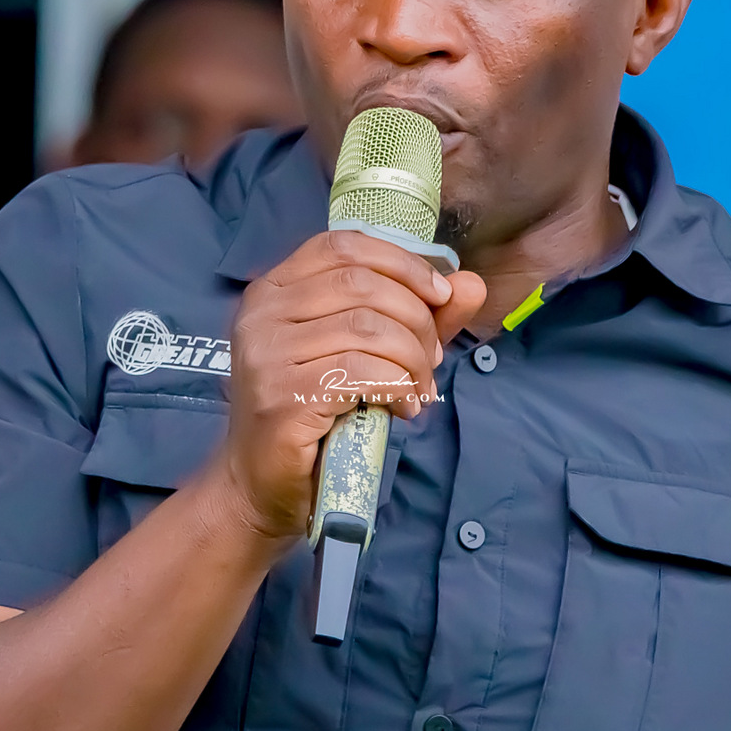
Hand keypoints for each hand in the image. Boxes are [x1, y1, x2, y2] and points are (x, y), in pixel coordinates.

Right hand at [219, 230, 482, 538]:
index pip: (342, 245)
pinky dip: (397, 386)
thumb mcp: (366, 355)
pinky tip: (402, 408)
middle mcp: (262, 312)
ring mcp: (267, 354)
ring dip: (413, 359)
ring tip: (418, 388)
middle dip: (416, 319)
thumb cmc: (313, 416)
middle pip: (362, 284)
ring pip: (368, 328)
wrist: (259, 485)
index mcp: (274, 289)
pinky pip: (361, 372)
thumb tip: (471, 284)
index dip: (401, 262)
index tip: (438, 296)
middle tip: (431, 360)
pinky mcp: (281, 397)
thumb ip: (416, 317)